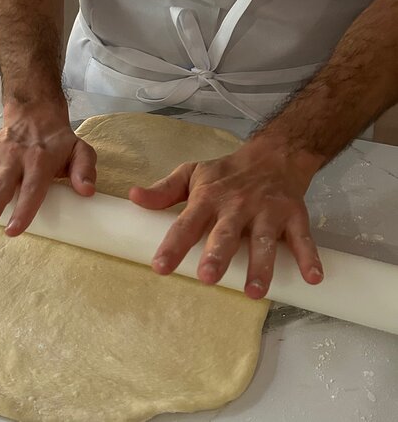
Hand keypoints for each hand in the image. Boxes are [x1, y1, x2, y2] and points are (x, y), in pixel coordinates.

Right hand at [0, 100, 96, 237]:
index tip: (15, 230)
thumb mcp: (81, 151)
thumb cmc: (58, 143)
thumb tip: (87, 191)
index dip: (24, 209)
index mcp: (40, 161)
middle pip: (0, 185)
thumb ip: (85, 169)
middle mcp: (15, 157)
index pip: (32, 188)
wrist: (36, 115)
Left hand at [129, 137, 325, 298]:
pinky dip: (309, 257)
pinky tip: (312, 278)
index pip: (186, 223)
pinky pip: (303, 238)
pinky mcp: (294, 215)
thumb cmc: (226, 172)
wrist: (274, 154)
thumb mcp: (191, 174)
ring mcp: (267, 210)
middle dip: (217, 255)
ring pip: (263, 240)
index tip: (160, 267)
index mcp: (208, 198)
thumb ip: (164, 191)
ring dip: (260, 266)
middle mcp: (237, 205)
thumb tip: (134, 197)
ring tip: (254, 292)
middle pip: (226, 233)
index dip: (173, 245)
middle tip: (208, 278)